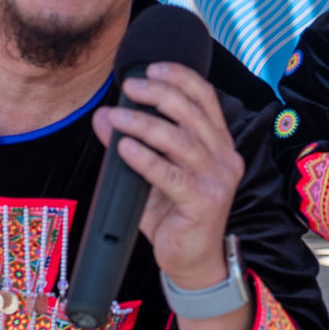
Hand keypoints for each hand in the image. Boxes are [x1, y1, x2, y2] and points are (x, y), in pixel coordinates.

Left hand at [93, 62, 244, 288]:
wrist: (192, 262)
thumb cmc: (175, 216)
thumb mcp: (152, 175)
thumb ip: (133, 145)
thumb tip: (104, 117)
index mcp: (218, 144)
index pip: (205, 98)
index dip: (180, 77)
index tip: (151, 67)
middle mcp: (224, 158)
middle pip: (193, 112)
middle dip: (158, 93)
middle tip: (129, 87)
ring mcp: (217, 180)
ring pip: (180, 140)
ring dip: (144, 124)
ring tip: (116, 117)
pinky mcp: (204, 203)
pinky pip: (171, 175)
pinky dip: (145, 158)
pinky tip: (125, 148)